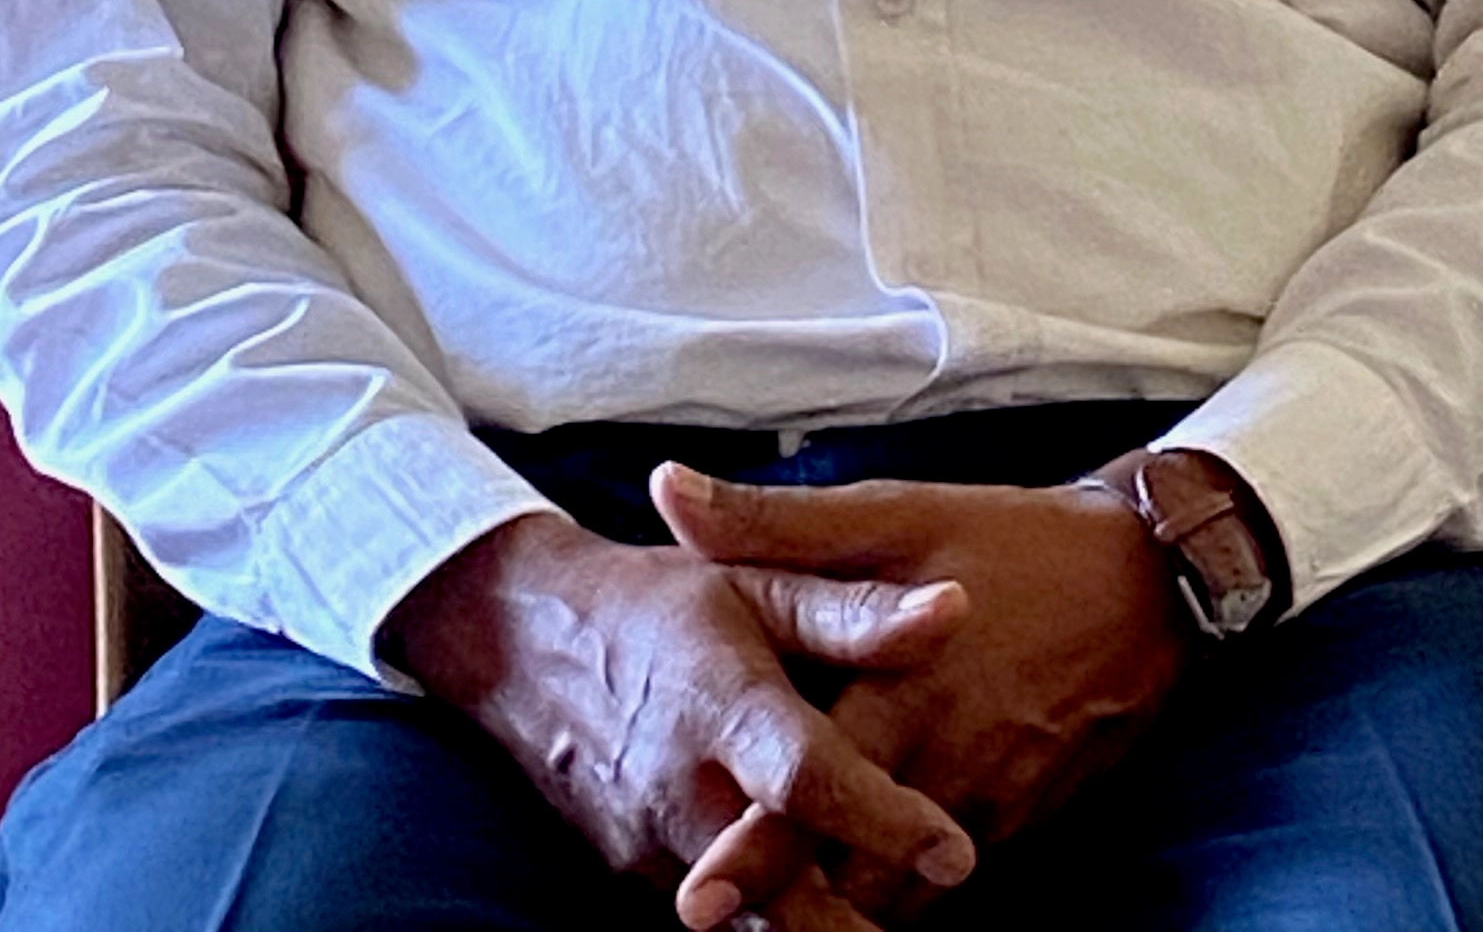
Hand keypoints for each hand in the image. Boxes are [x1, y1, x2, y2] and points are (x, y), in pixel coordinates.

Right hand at [389, 511, 975, 924]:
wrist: (526, 641)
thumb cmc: (662, 603)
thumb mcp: (757, 583)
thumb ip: (854, 613)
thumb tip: (956, 610)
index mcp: (722, 704)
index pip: (808, 778)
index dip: (884, 819)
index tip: (956, 853)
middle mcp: (683, 790)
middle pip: (782, 890)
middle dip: (857, 921)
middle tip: (931, 909)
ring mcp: (653, 846)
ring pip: (754, 921)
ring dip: (821, 924)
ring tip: (886, 911)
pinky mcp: (634, 877)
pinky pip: (721, 917)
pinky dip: (772, 914)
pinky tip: (825, 900)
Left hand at [654, 467, 1187, 929]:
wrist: (1148, 581)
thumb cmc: (1007, 541)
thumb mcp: (893, 515)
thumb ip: (777, 523)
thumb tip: (669, 490)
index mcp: (900, 689)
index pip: (814, 789)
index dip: (753, 856)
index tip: (695, 905)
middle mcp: (943, 761)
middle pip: (854, 871)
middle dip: (792, 911)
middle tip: (725, 927)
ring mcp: (987, 801)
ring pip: (902, 894)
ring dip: (846, 908)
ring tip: (784, 925)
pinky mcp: (1021, 820)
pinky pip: (946, 881)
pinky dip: (901, 892)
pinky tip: (859, 890)